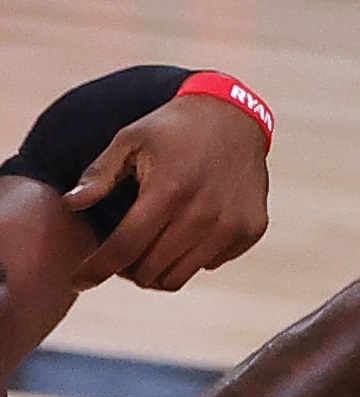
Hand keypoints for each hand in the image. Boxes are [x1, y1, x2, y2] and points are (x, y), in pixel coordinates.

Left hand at [67, 92, 270, 290]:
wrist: (235, 116)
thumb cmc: (175, 128)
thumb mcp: (130, 139)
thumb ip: (99, 174)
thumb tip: (72, 203)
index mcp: (168, 191)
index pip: (124, 249)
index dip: (96, 270)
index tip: (79, 280)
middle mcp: (203, 214)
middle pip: (150, 271)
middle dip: (125, 270)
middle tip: (120, 254)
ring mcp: (231, 225)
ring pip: (179, 277)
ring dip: (156, 269)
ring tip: (148, 249)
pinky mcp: (251, 229)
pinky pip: (209, 264)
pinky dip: (191, 257)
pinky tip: (186, 233)